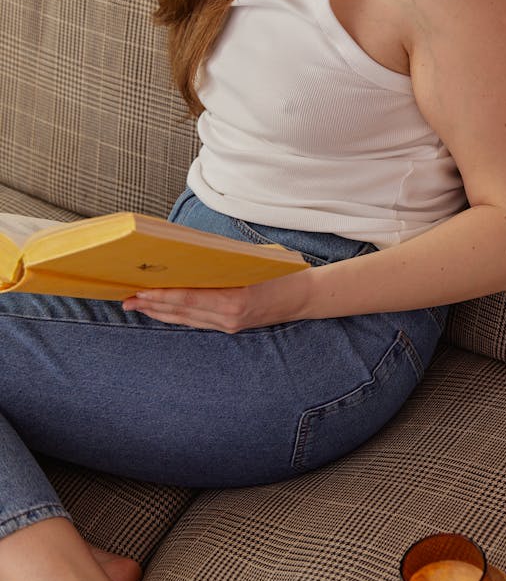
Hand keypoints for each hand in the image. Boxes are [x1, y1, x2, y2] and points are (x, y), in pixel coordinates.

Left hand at [122, 274, 310, 332]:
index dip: (161, 296)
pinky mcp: (230, 327)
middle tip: (126, 299)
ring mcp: (229, 325)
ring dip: (159, 312)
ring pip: (185, 319)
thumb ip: (223, 260)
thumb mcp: (254, 259)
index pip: (189, 298)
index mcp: (235, 299)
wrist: (304, 297)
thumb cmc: (282, 271)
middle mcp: (229, 317)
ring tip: (136, 305)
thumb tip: (190, 252)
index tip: (139, 291)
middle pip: (181, 312)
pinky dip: (176, 315)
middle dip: (151, 305)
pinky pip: (197, 322)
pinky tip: (162, 310)